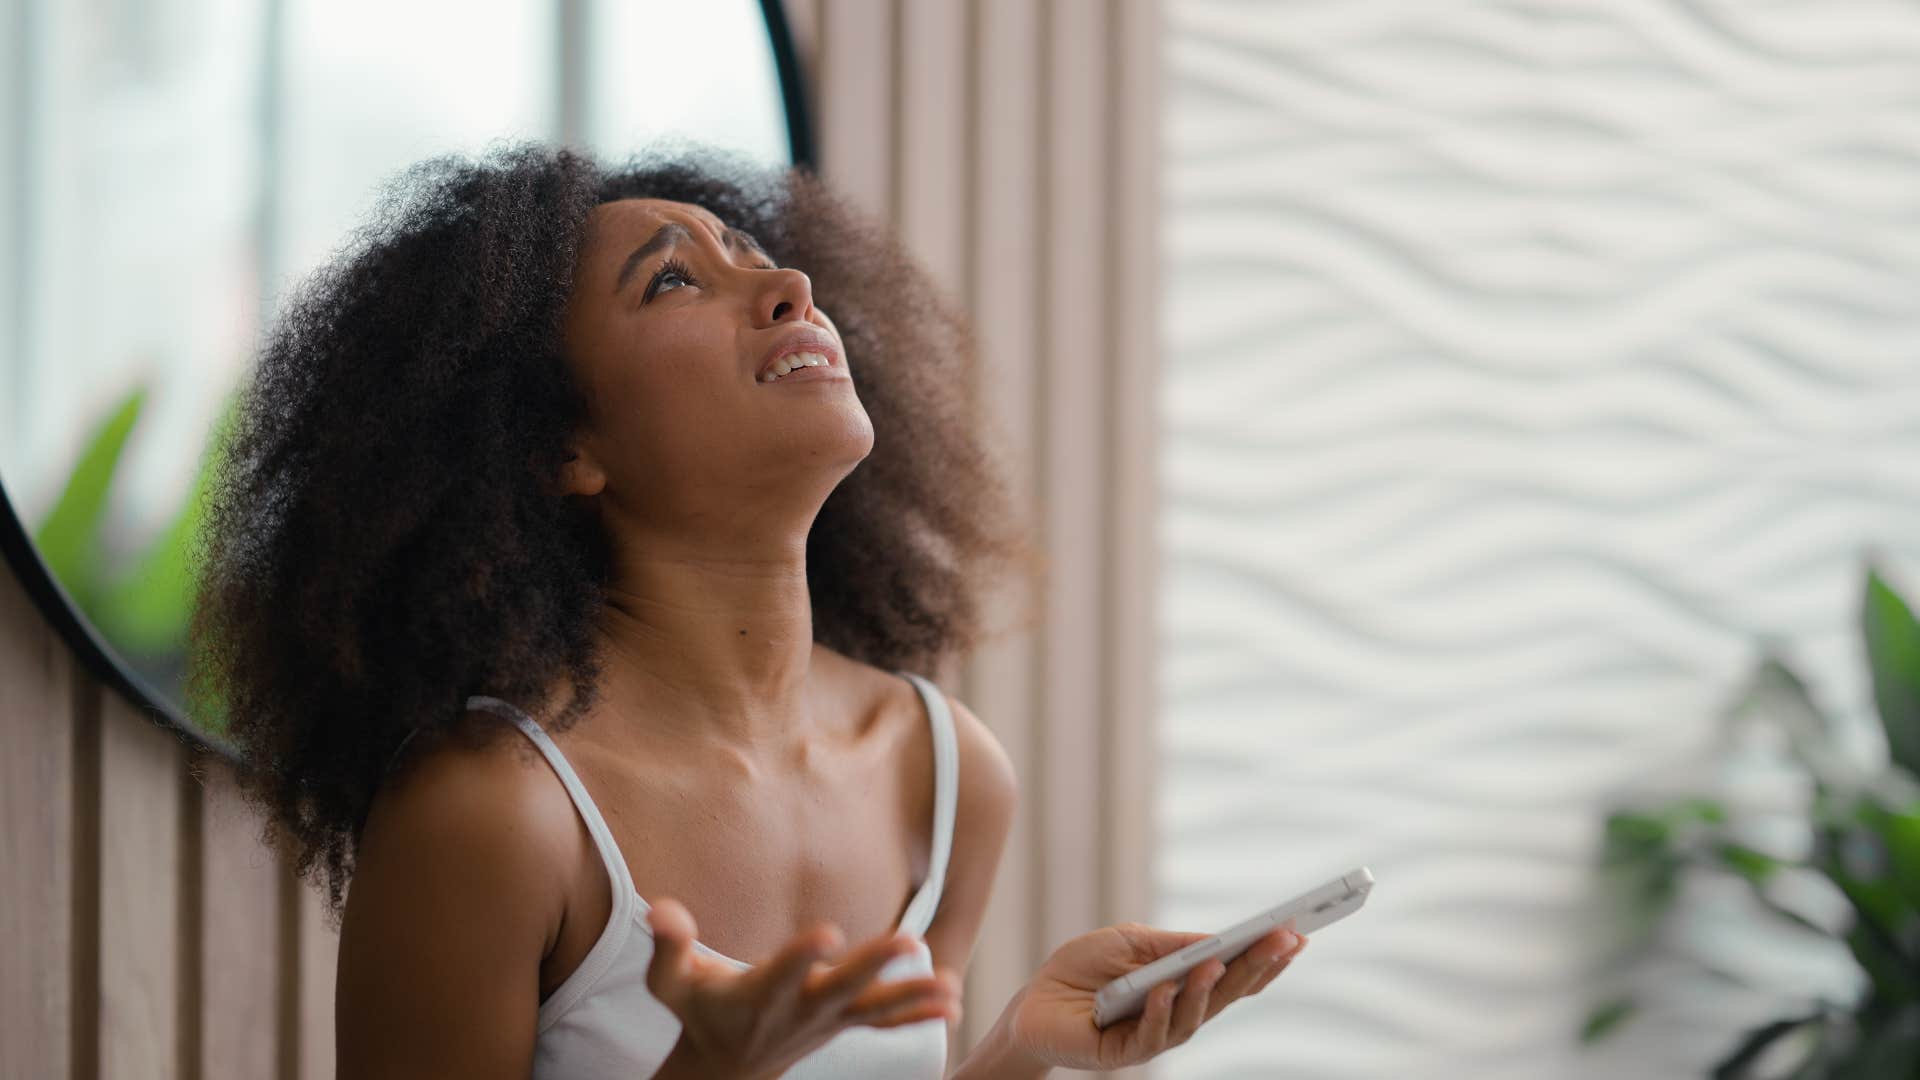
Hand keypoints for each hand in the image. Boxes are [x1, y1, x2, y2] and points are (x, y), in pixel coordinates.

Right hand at [644, 898, 962, 1079]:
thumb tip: (660, 909)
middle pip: (841, 986)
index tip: (827, 932)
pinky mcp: (843, 1023)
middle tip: (909, 939)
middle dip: (874, 964)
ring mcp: (826, 1020)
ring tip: (952, 986)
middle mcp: (799, 1009)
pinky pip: (885, 1021)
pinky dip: (919, 1014)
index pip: (782, 972)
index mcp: (759, 995)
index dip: (802, 955)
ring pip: (874, 1008)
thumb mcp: (670, 982)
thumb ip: (667, 945)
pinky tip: (955, 1004)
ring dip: (913, 997)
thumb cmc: (697, 1012)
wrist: (725, 1068)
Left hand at [1004, 921, 1305, 1070]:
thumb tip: (1218, 941)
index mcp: (1184, 986)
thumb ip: (1171, 945)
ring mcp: (1154, 1035)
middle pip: (1225, 995)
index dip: (1266, 959)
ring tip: (1216, 962)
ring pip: (1193, 1019)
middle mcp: (1178, 1014)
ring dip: (1207, 989)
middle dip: (1256, 967)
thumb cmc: (1083, 968)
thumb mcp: (1130, 942)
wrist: (1032, 999)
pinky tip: (1164, 990)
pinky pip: (1150, 1035)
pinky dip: (1160, 1011)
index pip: (1234, 975)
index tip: (1297, 933)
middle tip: (1282, 940)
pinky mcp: (1124, 1053)